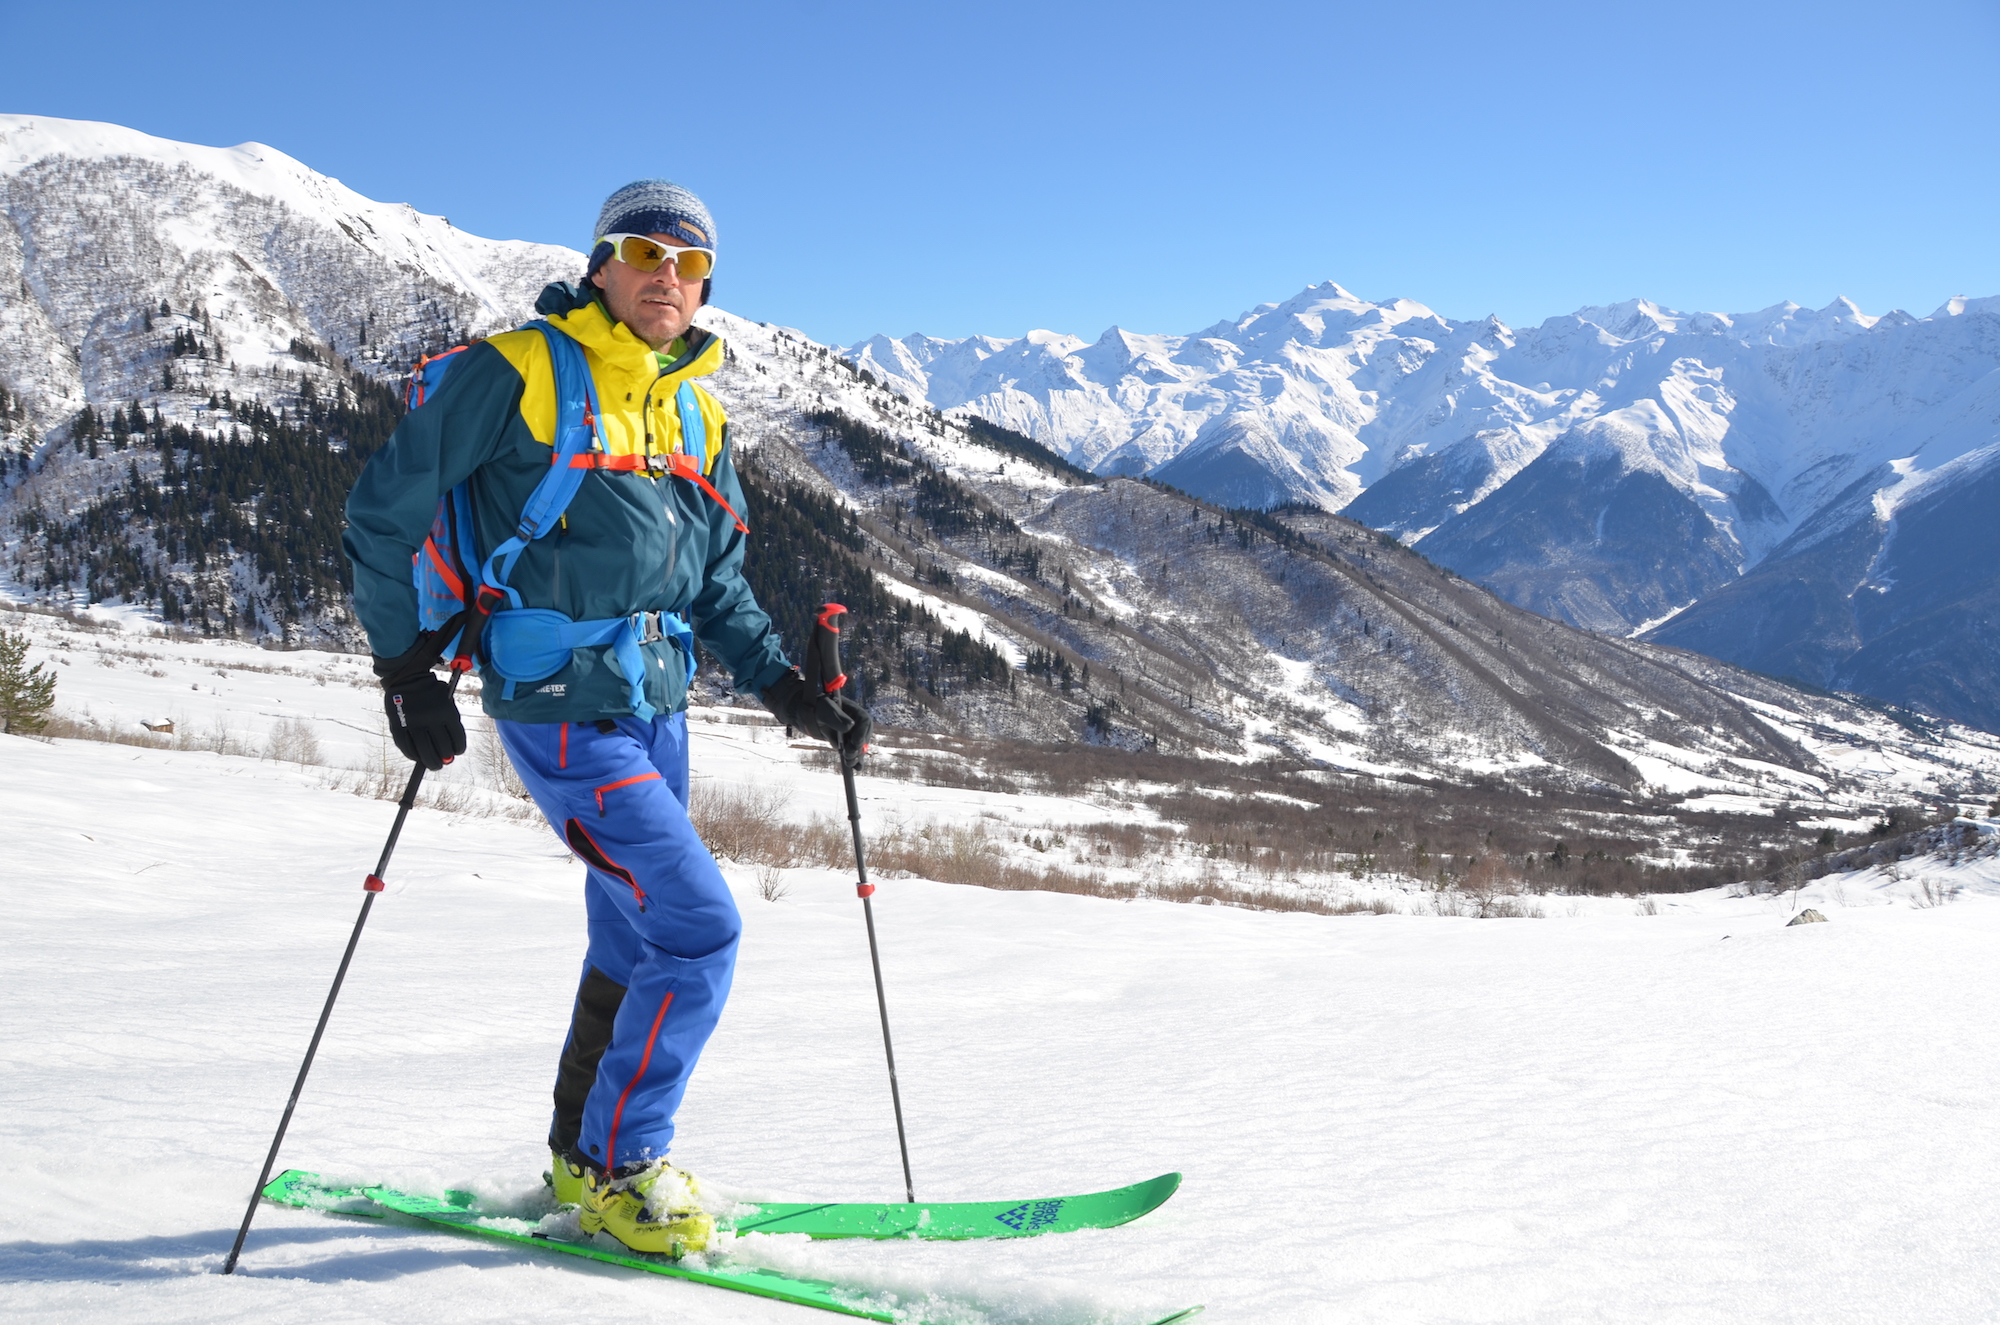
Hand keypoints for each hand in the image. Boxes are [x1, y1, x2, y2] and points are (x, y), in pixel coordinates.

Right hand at [374, 642, 466, 770]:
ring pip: (425, 753)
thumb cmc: (431, 692)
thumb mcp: (447, 701)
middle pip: (442, 748)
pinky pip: (407, 748)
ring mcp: (413, 724)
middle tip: (445, 760)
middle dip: (446, 757)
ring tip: (434, 765)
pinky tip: (418, 757)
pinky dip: (414, 756)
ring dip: (431, 762)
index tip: (457, 751)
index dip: (459, 749)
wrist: (407, 678)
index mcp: (446, 712)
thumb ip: (451, 723)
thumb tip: (451, 750)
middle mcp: (431, 719)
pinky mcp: (398, 727)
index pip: (457, 739)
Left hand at [761, 669, 872, 766]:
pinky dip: (854, 760)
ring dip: (856, 756)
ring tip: (849, 763)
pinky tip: (855, 768)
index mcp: (854, 711)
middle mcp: (856, 723)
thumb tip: (850, 726)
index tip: (855, 743)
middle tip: (849, 754)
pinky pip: (852, 752)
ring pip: (859, 747)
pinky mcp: (845, 743)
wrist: (807, 715)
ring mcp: (851, 734)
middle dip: (858, 747)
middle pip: (863, 736)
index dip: (862, 733)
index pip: (864, 721)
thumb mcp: (825, 710)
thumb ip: (836, 717)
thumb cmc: (816, 708)